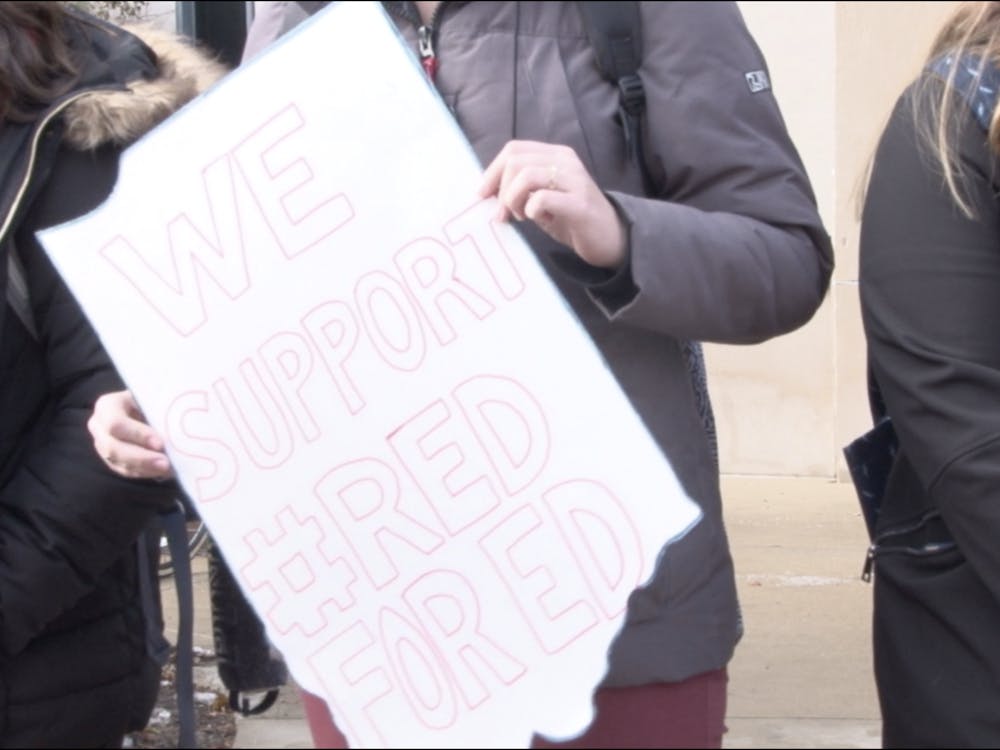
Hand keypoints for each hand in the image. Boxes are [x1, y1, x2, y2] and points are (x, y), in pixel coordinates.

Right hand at [88, 390, 172, 479]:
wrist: (147, 408)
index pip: (115, 423)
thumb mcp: (152, 397)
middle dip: (141, 458)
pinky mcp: (112, 460)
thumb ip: (159, 408)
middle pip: (113, 448)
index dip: (137, 435)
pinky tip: (162, 472)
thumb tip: (175, 426)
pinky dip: (145, 473)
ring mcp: (103, 445)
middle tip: (166, 463)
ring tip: (168, 469)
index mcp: (107, 406)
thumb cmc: (151, 399)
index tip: (160, 443)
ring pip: (119, 462)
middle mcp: (99, 427)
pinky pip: (126, 471)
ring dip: (145, 468)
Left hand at [479, 140, 626, 269]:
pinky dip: (530, 210)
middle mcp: (566, 161)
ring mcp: (575, 180)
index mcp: (555, 155)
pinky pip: (542, 199)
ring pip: (527, 176)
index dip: (492, 171)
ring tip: (520, 216)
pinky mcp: (579, 203)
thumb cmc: (571, 219)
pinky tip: (537, 219)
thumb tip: (487, 191)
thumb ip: (520, 188)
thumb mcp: (542, 197)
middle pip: (516, 161)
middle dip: (501, 190)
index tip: (483, 195)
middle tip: (504, 214)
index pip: (514, 149)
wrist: (610, 238)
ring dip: (513, 200)